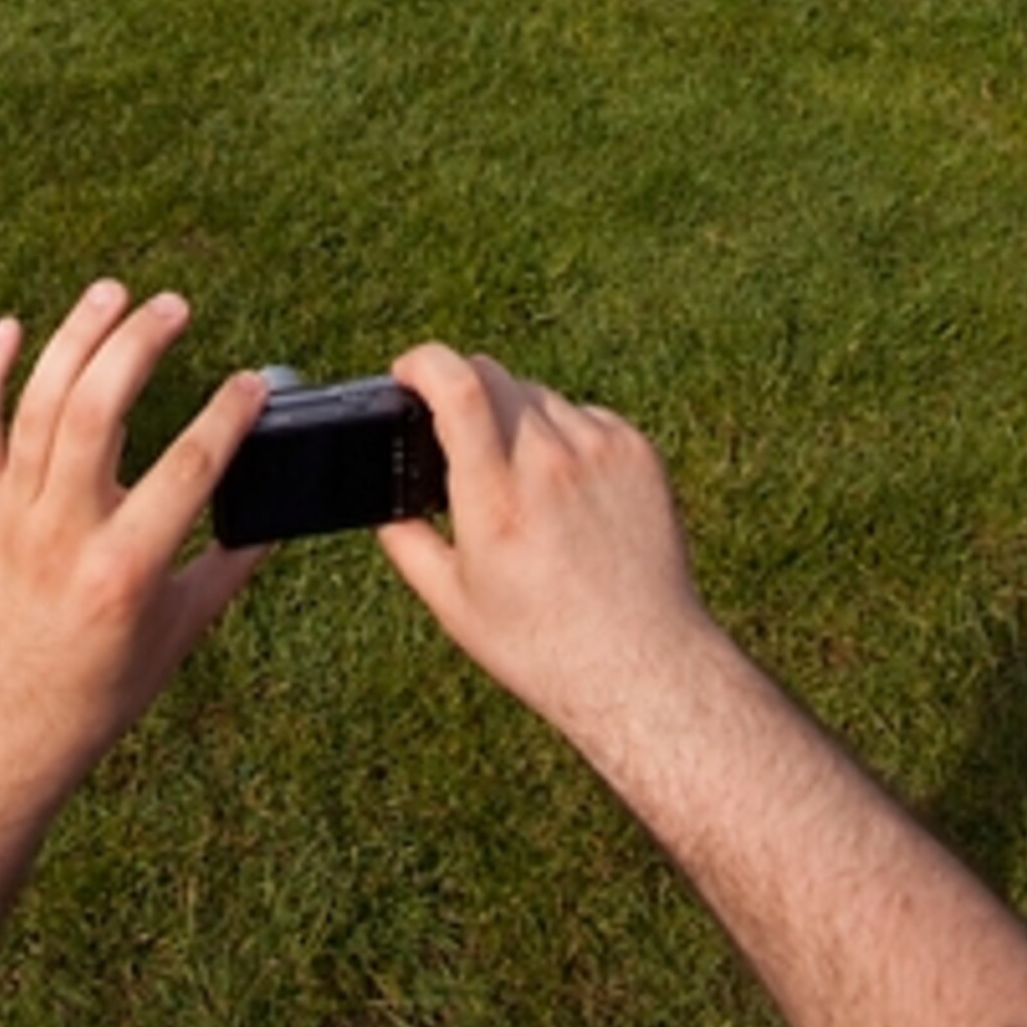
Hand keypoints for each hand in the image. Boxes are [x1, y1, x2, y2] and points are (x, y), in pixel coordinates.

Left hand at [0, 284, 265, 816]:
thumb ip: (227, 568)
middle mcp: (62, 534)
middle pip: (97, 411)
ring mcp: (10, 518)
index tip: (253, 381)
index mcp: (124, 570)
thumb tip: (275, 512)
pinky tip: (12, 327)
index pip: (188, 469)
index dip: (228, 416)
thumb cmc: (97, 693)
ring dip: (74, 338)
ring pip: (38, 405)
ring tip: (111, 293)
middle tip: (172, 306)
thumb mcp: (177, 635)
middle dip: (137, 345)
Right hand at [377, 347, 719, 758]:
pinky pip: (585, 416)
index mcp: (495, 500)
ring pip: (538, 395)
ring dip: (515, 418)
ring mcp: (600, 452)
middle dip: (463, 390)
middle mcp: (549, 464)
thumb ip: (406, 544)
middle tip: (459, 436)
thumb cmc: (544, 645)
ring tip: (523, 484)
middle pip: (493, 376)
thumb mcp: (455, 605)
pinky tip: (569, 491)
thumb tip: (383, 505)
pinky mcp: (638, 452)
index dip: (424, 362)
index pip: (459, 388)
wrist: (643, 665)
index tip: (407, 371)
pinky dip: (566, 436)